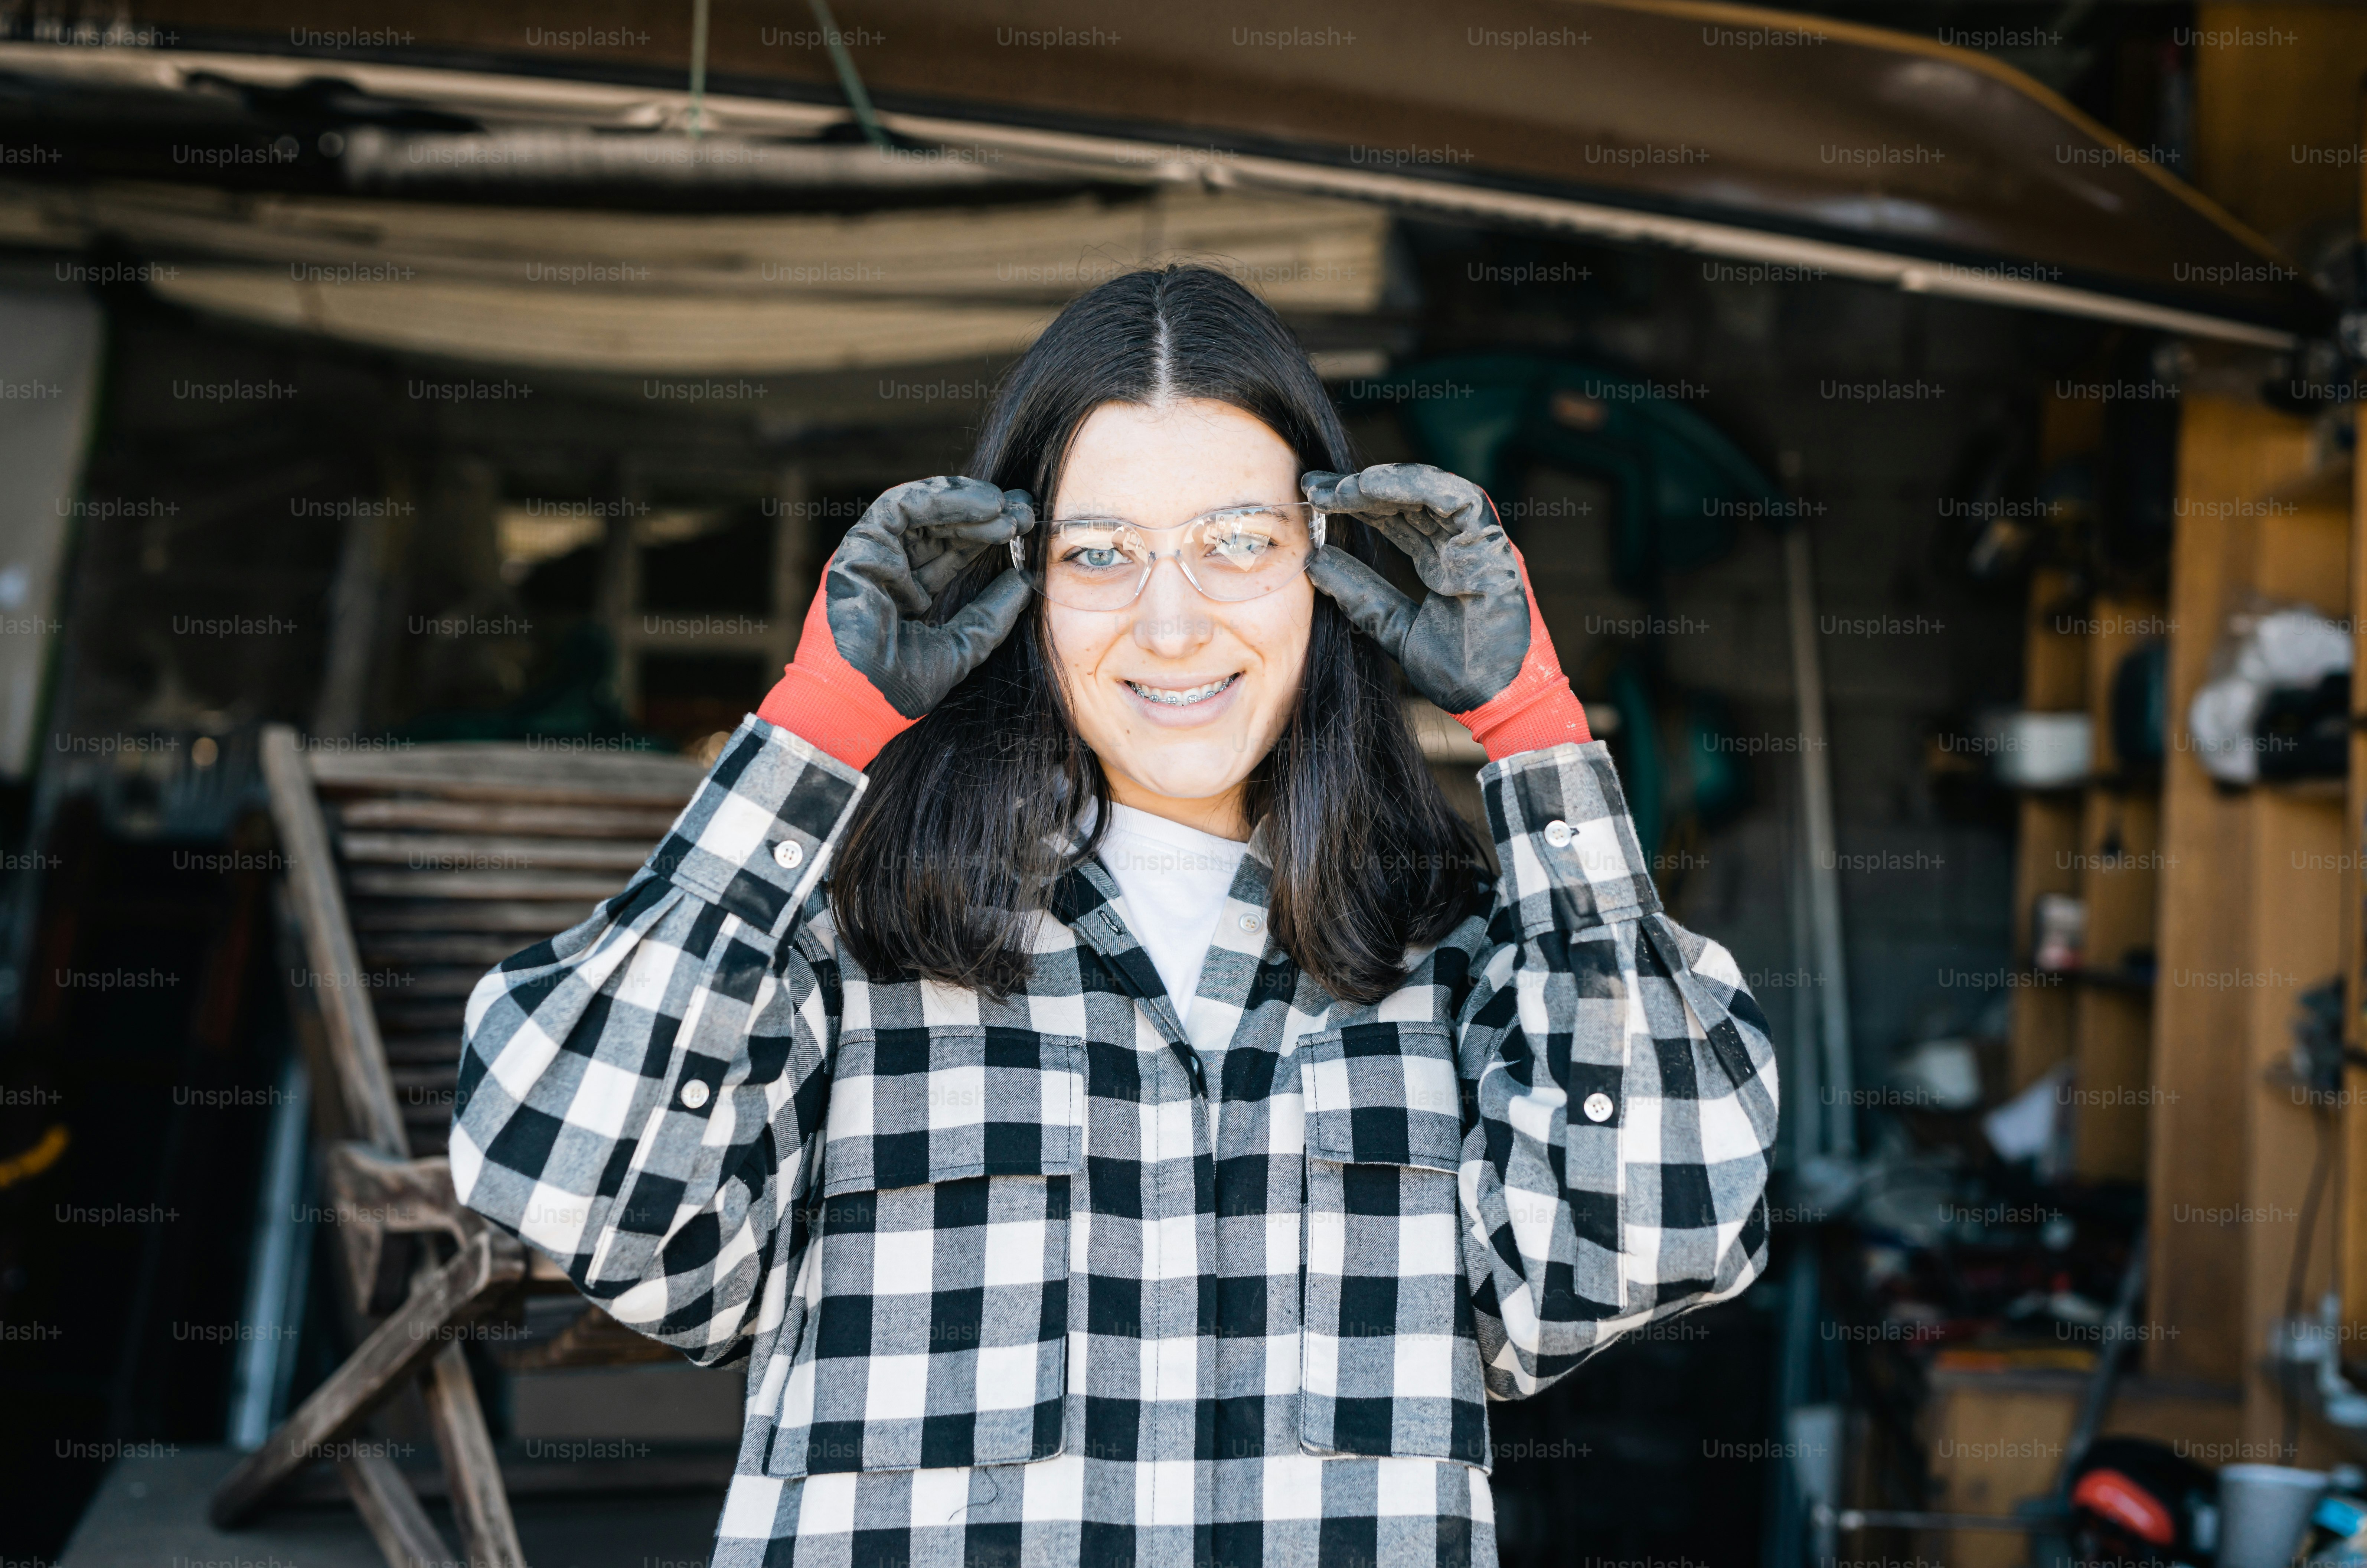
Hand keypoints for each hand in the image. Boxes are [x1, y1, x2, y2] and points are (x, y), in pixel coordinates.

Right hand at [758, 477, 1034, 768]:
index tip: (1024, 528)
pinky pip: (897, 508)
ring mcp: (871, 558)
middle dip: (983, 515)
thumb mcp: (960, 647)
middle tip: (1024, 511)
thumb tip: (1023, 581)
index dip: (987, 536)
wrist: (858, 706)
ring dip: (965, 502)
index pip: (950, 552)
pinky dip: (939, 500)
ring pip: (919, 510)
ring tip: (1004, 506)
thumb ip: (990, 615)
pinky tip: (980, 507)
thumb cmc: (898, 688)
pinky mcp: (856, 549)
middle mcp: (890, 571)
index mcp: (909, 593)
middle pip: (939, 527)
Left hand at [1303, 463, 1588, 760]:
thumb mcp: (1397, 628)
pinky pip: (1460, 500)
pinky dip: (1417, 486)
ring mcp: (1482, 545)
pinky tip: (1373, 487)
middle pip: (1410, 501)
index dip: (1358, 504)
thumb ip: (1362, 595)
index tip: (1316, 499)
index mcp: (1445, 564)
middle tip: (1315, 486)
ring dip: (1383, 484)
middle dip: (1361, 489)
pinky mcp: (1496, 548)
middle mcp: (1463, 547)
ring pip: (1433, 490)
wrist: (1497, 704)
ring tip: (1339, 488)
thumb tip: (1316, 562)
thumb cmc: (1461, 675)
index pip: (1400, 520)